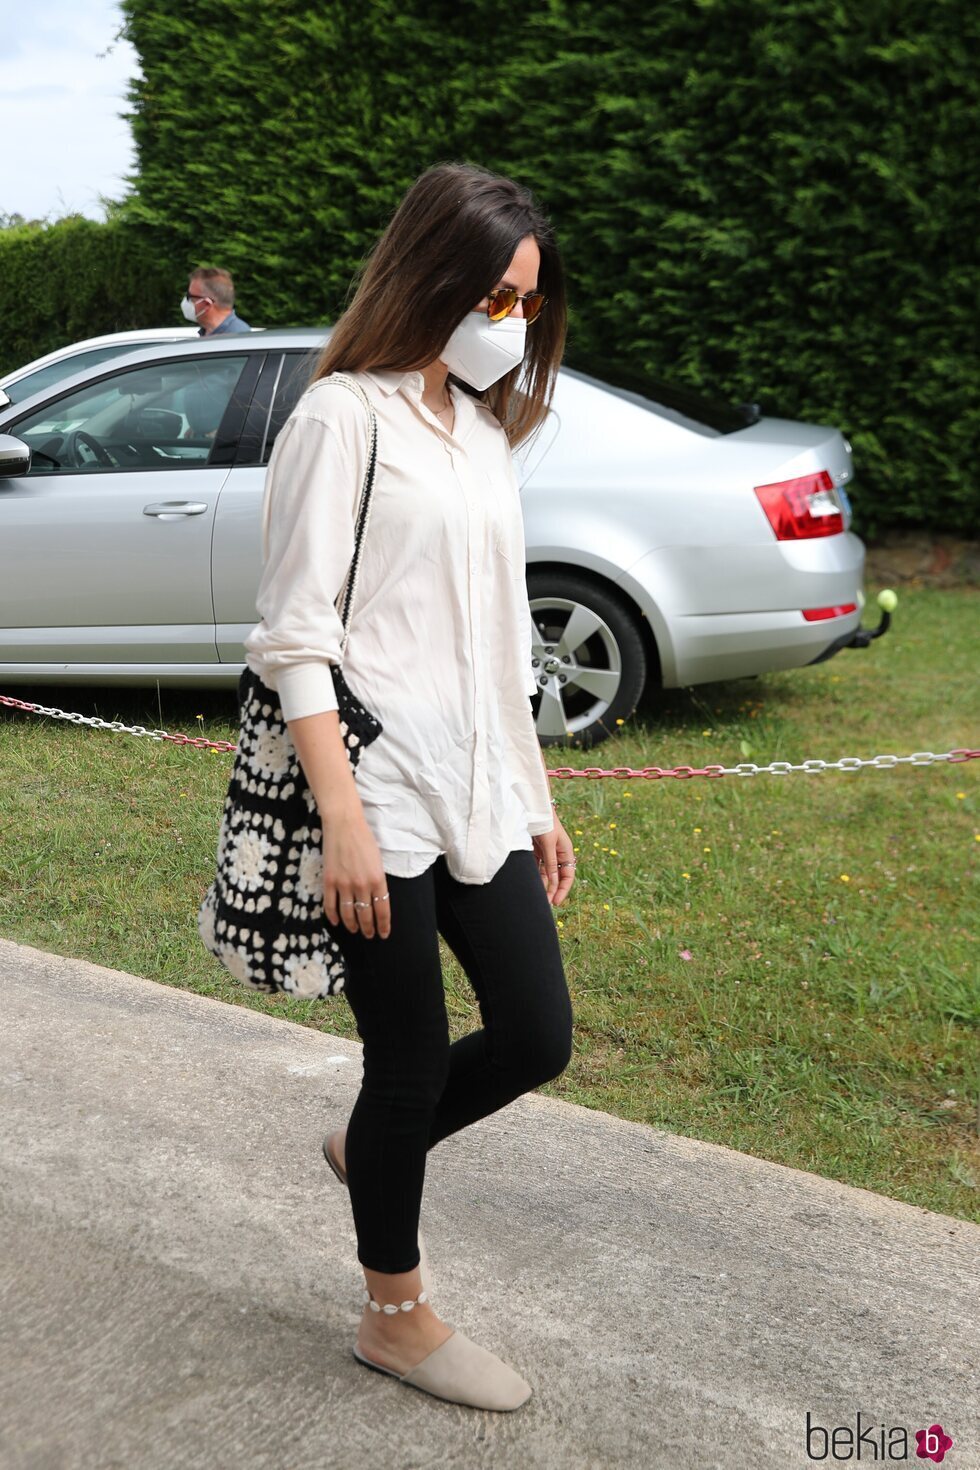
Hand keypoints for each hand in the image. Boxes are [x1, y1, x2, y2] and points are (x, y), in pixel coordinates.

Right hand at [323, 816, 390, 938]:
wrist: (344, 824)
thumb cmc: (364, 839)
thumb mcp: (378, 861)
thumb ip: (377, 881)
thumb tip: (375, 899)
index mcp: (378, 879)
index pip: (383, 910)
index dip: (383, 925)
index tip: (384, 934)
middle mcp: (362, 885)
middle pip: (366, 915)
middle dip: (369, 928)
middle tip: (370, 935)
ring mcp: (344, 884)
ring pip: (348, 914)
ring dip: (352, 926)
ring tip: (355, 931)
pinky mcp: (329, 881)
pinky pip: (330, 905)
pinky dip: (333, 917)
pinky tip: (337, 923)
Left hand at [532, 812, 575, 905]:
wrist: (534, 808)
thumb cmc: (545, 824)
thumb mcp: (549, 845)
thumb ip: (551, 863)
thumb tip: (554, 883)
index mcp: (566, 852)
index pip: (568, 876)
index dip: (563, 890)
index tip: (556, 901)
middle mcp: (558, 855)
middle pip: (557, 878)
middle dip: (553, 891)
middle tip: (546, 904)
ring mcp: (547, 854)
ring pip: (547, 875)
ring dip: (543, 886)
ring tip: (538, 898)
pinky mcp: (537, 852)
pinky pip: (537, 868)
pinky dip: (535, 876)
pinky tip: (532, 885)